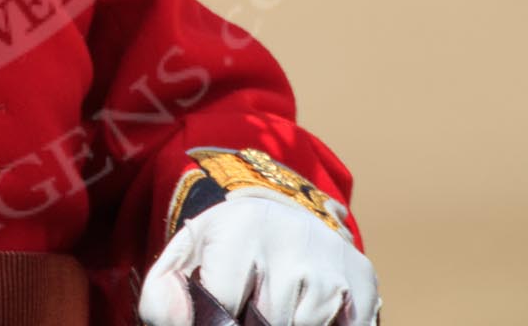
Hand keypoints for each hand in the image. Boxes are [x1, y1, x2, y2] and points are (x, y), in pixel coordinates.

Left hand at [138, 194, 379, 325]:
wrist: (280, 214)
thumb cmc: (224, 249)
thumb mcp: (185, 259)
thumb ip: (162, 295)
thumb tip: (179, 323)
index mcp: (239, 229)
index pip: (224, 308)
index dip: (220, 322)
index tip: (224, 313)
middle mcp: (291, 238)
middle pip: (269, 323)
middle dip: (255, 323)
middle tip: (251, 308)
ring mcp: (333, 260)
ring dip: (289, 325)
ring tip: (274, 308)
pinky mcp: (364, 280)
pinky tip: (306, 314)